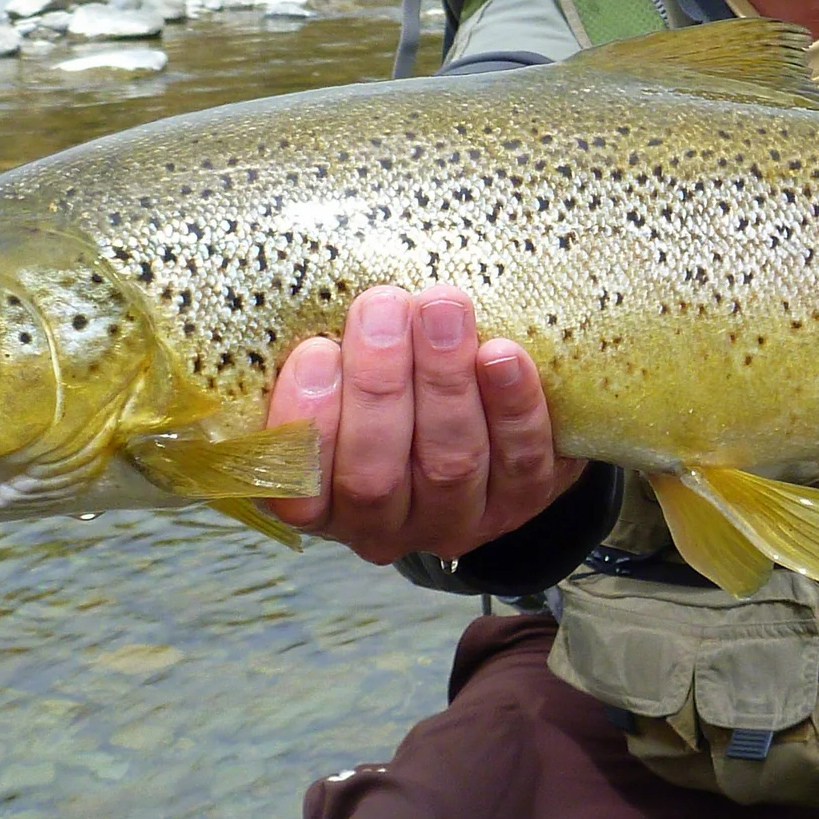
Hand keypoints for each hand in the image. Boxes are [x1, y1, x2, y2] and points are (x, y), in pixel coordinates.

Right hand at [264, 285, 586, 563]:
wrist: (482, 413)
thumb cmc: (390, 377)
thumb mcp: (341, 369)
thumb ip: (329, 351)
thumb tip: (318, 292)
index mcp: (320, 499)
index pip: (298, 484)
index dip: (306, 423)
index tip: (315, 350)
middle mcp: (381, 526)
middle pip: (375, 474)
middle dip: (379, 385)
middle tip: (384, 306)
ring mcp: (454, 522)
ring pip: (449, 464)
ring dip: (444, 381)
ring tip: (443, 308)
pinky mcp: (519, 503)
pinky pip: (520, 463)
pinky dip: (512, 407)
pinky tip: (503, 355)